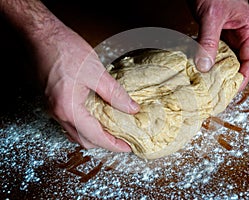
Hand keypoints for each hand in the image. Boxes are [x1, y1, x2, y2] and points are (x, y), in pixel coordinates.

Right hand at [35, 24, 139, 151]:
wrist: (42, 36)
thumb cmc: (65, 51)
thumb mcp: (96, 73)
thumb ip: (115, 94)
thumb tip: (131, 108)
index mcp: (69, 109)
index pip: (95, 137)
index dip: (113, 144)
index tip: (127, 147)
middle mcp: (59, 113)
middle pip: (84, 140)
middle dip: (104, 142)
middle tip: (123, 138)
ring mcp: (55, 108)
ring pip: (77, 132)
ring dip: (95, 134)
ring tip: (113, 129)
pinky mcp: (55, 100)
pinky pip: (72, 121)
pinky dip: (86, 124)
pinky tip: (98, 115)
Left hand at [189, 0, 248, 89]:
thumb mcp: (212, 16)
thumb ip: (208, 40)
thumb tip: (205, 65)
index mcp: (247, 29)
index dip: (243, 76)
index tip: (232, 90)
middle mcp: (238, 33)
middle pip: (237, 61)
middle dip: (229, 77)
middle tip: (218, 91)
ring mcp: (226, 33)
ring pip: (224, 57)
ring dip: (216, 69)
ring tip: (207, 83)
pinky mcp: (213, 32)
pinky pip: (212, 50)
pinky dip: (206, 59)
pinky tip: (199, 66)